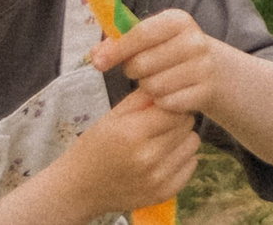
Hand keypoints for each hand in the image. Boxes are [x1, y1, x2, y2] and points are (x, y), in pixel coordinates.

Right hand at [51, 90, 198, 215]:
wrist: (79, 188)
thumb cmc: (95, 146)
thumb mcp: (113, 116)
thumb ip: (143, 97)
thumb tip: (172, 80)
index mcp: (132, 133)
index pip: (176, 108)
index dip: (171, 104)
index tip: (162, 107)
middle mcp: (147, 157)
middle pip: (187, 124)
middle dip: (176, 120)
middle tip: (158, 126)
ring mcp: (157, 178)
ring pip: (193, 143)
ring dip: (181, 140)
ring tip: (160, 142)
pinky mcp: (163, 192)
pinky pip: (191, 165)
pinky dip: (181, 159)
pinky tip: (162, 159)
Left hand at [92, 8, 230, 118]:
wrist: (217, 71)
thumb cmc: (173, 53)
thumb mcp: (154, 40)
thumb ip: (122, 44)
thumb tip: (94, 54)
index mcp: (178, 21)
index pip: (141, 34)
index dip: (117, 49)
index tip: (98, 63)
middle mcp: (194, 41)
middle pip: (141, 64)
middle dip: (134, 71)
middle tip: (144, 71)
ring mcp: (203, 67)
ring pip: (152, 86)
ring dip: (148, 89)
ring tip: (159, 82)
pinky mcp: (205, 92)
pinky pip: (166, 103)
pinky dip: (162, 103)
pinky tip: (171, 94)